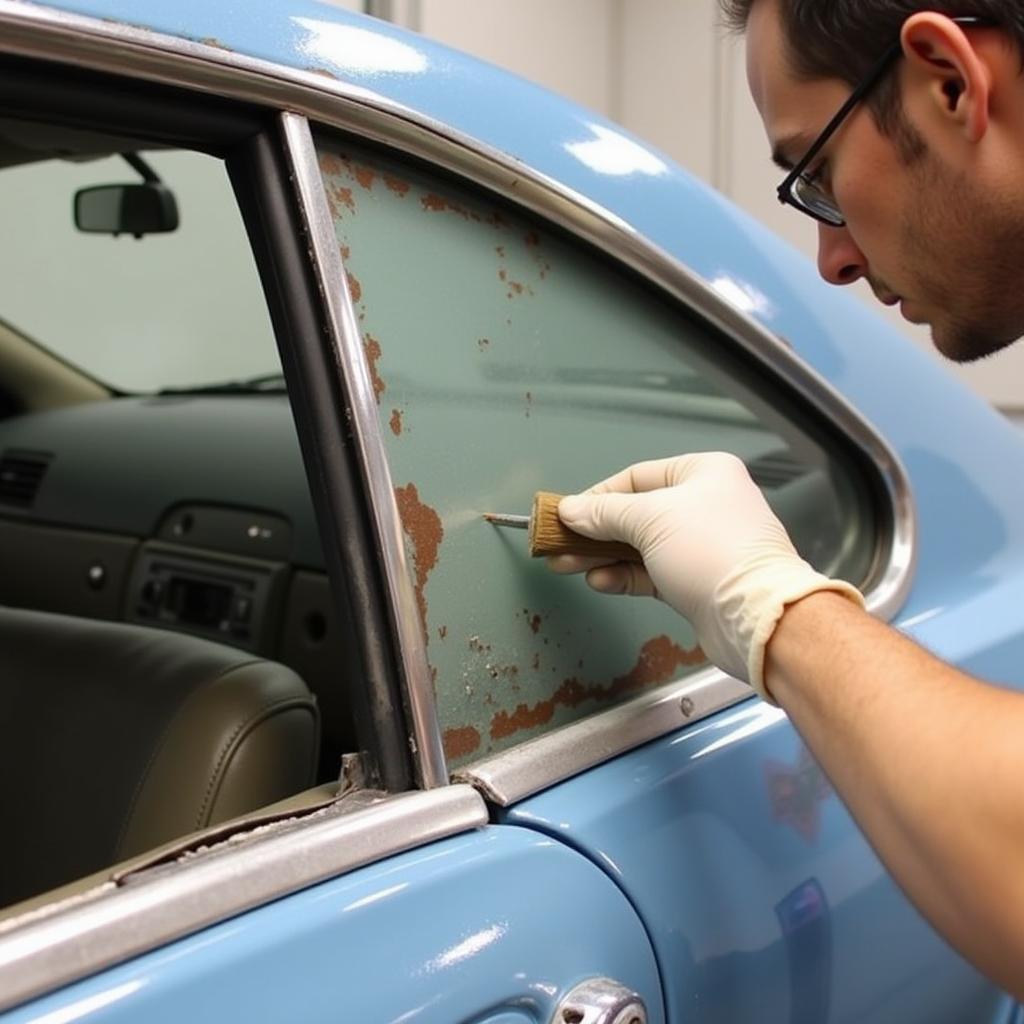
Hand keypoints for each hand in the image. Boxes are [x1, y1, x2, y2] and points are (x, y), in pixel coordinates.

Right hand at [551, 453, 863, 698]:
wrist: (755, 615)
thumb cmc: (710, 550)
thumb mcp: (649, 520)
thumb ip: (604, 513)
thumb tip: (570, 509)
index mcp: (703, 473)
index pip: (637, 477)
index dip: (598, 495)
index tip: (567, 513)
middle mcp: (706, 504)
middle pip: (635, 514)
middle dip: (594, 531)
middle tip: (557, 543)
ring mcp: (702, 546)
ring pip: (640, 546)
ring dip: (603, 556)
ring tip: (565, 564)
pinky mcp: (697, 582)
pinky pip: (651, 573)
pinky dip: (624, 576)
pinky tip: (599, 581)